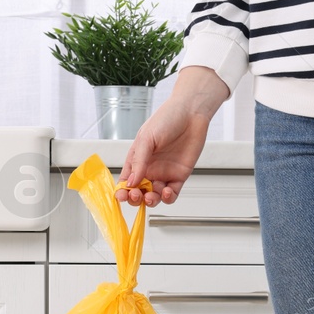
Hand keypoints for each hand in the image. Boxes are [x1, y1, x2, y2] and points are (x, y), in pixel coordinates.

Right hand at [117, 66, 230, 206]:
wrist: (191, 113)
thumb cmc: (167, 119)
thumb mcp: (146, 138)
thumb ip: (138, 162)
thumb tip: (130, 183)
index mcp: (137, 159)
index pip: (126, 181)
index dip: (122, 191)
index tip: (121, 196)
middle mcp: (149, 168)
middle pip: (139, 192)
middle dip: (135, 198)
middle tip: (137, 195)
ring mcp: (164, 173)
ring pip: (154, 196)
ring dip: (151, 200)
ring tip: (151, 196)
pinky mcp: (179, 176)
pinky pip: (172, 194)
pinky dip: (168, 198)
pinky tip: (166, 192)